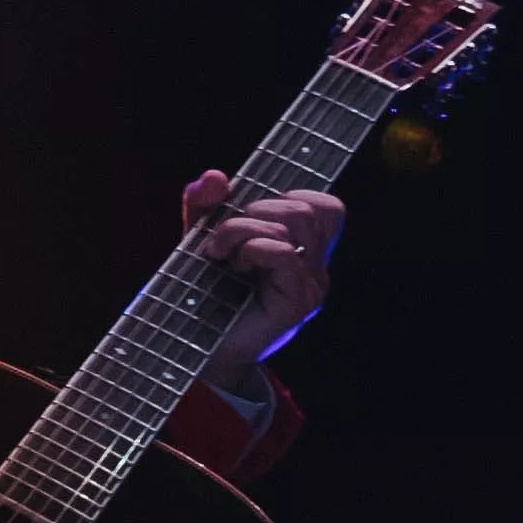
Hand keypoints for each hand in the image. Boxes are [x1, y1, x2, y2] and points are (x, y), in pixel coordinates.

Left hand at [181, 168, 344, 393]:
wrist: (195, 346)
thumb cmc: (204, 291)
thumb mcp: (201, 235)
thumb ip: (205, 203)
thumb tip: (217, 176)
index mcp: (305, 251)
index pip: (327, 207)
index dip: (289, 196)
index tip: (248, 216)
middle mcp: (316, 269)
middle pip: (309, 207)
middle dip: (256, 210)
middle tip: (224, 238)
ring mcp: (312, 286)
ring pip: (296, 222)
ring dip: (245, 228)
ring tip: (223, 252)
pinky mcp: (298, 303)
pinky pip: (285, 253)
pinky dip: (252, 248)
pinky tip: (235, 265)